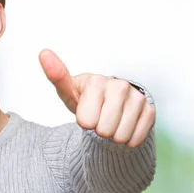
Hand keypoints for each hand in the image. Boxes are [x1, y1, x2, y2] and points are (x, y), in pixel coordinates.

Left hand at [39, 49, 154, 147]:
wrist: (113, 104)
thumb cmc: (87, 99)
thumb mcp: (69, 92)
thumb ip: (57, 76)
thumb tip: (43, 52)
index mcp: (97, 81)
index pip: (86, 122)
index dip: (85, 122)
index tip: (87, 112)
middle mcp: (119, 86)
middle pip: (104, 130)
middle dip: (99, 131)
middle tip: (100, 119)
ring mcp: (137, 98)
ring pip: (120, 136)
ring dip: (113, 136)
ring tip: (112, 123)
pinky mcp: (150, 110)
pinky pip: (136, 139)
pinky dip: (128, 139)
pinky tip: (125, 126)